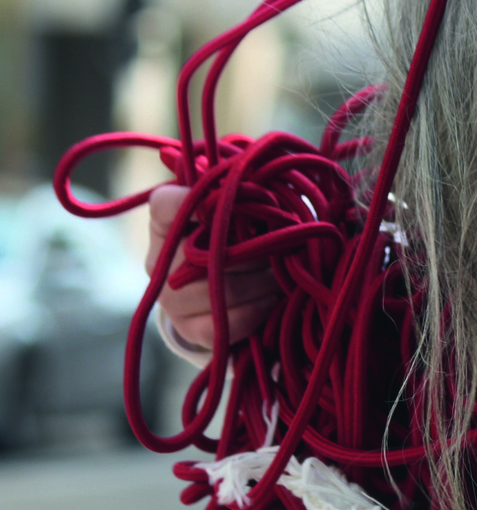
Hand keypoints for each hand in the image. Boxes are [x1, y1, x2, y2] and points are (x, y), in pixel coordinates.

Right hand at [148, 184, 280, 348]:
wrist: (228, 293)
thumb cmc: (238, 237)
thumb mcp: (237, 208)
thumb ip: (240, 190)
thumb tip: (260, 179)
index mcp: (164, 222)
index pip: (167, 203)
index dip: (205, 202)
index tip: (240, 201)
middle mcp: (158, 261)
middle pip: (210, 251)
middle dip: (258, 248)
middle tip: (285, 243)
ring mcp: (171, 300)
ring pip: (225, 288)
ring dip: (265, 279)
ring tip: (282, 271)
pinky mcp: (191, 330)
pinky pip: (230, 321)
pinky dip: (260, 308)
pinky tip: (272, 298)